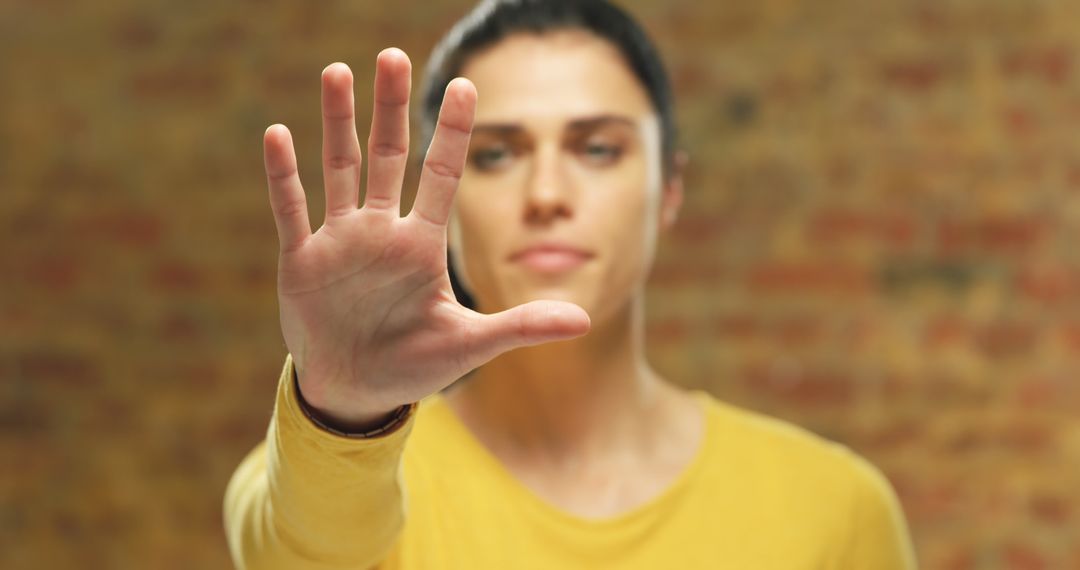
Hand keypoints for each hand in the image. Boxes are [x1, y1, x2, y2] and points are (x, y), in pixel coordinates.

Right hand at [262, 49, 589, 429]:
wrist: (356, 393)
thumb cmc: (414, 365)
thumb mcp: (470, 346)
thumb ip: (521, 325)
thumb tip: (586, 320)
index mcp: (422, 246)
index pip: (441, 176)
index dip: (452, 133)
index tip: (467, 85)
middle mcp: (382, 232)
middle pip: (387, 156)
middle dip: (390, 107)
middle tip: (393, 55)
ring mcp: (341, 242)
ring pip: (339, 168)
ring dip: (337, 122)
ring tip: (337, 71)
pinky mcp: (302, 260)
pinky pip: (290, 209)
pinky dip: (284, 175)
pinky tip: (278, 133)